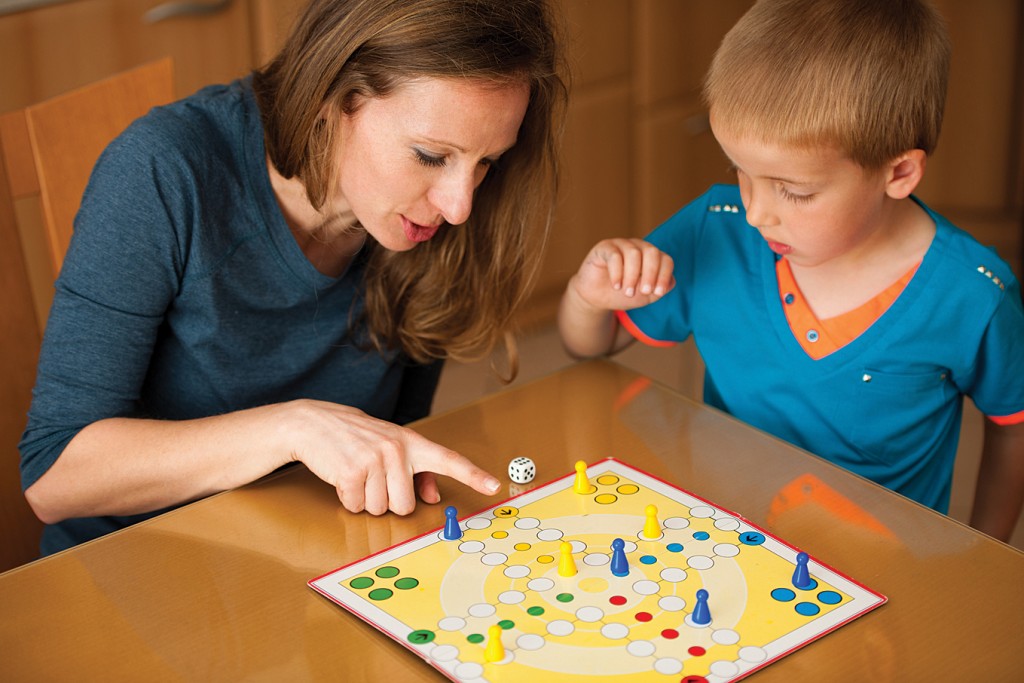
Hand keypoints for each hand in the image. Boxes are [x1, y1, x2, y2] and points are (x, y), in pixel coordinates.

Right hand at [282, 400, 499, 514]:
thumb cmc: (356, 437)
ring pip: (380, 509)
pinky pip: (356, 506)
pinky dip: (348, 498)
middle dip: (387, 501)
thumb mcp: (390, 446)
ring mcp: (374, 460)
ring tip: (357, 474)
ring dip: (365, 500)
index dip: (472, 475)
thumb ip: (416, 472)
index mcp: (411, 442)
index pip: (448, 460)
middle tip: (373, 479)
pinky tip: (343, 477)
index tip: (492, 485)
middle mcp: (397, 449)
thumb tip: (433, 496)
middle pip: (405, 506)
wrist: (314, 423)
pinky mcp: (351, 472)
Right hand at [572, 238, 674, 311]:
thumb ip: (659, 289)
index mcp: (651, 257)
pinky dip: (617, 273)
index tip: (658, 292)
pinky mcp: (604, 248)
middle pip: (652, 252)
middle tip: (644, 292)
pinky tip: (616, 286)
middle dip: (651, 274)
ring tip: (627, 292)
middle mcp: (638, 247)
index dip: (664, 275)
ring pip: (633, 253)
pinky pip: (614, 255)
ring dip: (632, 276)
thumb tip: (671, 281)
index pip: (665, 259)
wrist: (597, 298)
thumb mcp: (645, 297)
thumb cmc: (623, 294)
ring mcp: (621, 245)